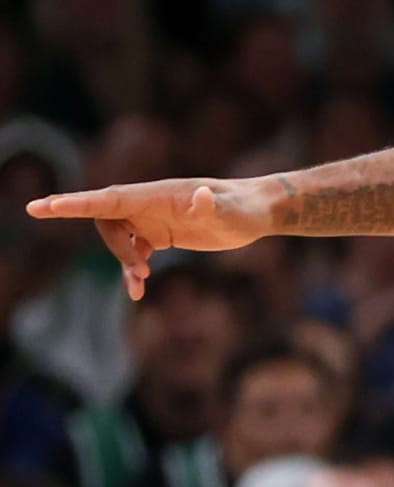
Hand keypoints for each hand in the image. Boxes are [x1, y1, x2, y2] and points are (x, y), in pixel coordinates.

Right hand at [26, 178, 274, 299]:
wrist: (258, 212)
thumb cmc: (246, 209)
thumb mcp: (233, 212)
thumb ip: (213, 207)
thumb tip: (200, 197)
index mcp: (158, 195)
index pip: (108, 198)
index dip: (73, 204)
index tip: (40, 207)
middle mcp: (150, 203)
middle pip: (107, 220)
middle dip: (114, 247)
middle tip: (141, 270)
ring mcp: (154, 218)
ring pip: (118, 237)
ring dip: (123, 262)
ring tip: (141, 283)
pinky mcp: (162, 233)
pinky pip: (134, 251)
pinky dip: (132, 271)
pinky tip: (138, 291)